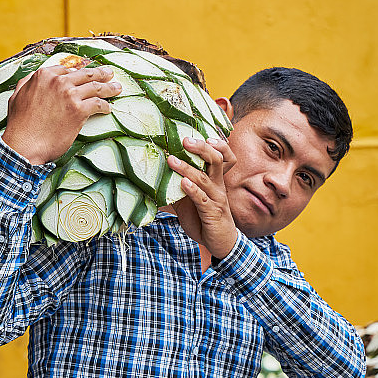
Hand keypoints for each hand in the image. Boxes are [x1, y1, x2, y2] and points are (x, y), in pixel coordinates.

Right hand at [2, 64, 121, 164]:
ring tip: (116, 88)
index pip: (67, 70)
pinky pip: (98, 104)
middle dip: (100, 73)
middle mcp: (58, 82)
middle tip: (109, 74)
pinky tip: (108, 108)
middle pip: (85, 74)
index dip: (79, 73)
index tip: (86, 75)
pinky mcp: (79, 111)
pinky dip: (105, 106)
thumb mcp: (16, 96)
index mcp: (43, 76)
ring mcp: (70, 95)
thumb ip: (27, 83)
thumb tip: (33, 78)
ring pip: (95, 87)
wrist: (24, 146)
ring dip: (109, 87)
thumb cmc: (19, 125)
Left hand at [168, 137, 237, 259]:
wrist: (221, 243)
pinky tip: (182, 183)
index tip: (198, 133)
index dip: (216, 143)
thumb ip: (178, 189)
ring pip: (205, 179)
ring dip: (187, 168)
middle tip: (185, 139)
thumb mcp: (190, 201)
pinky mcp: (212, 213)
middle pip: (216, 160)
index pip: (222, 156)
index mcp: (215, 180)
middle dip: (201, 148)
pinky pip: (202, 199)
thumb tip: (156, 179)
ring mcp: (216, 199)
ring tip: (172, 160)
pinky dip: (192, 190)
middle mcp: (218, 186)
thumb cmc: (205, 219)